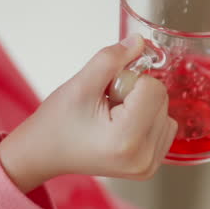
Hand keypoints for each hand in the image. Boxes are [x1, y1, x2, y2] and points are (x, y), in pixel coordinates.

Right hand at [0, 36, 178, 191]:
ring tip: (112, 117)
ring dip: (142, 106)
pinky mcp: (149, 167)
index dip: (130, 80)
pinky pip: (164, 128)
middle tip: (106, 105)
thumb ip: (112, 59)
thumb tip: (140, 41)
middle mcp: (143, 158)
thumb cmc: (57, 123)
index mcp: (126, 139)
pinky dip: (146, 120)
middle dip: (135, 93)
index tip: (108, 93)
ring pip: (165, 112)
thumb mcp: (81, 84)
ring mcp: (148, 166)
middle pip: (162, 100)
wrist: (44, 152)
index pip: (154, 88)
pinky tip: (121, 126)